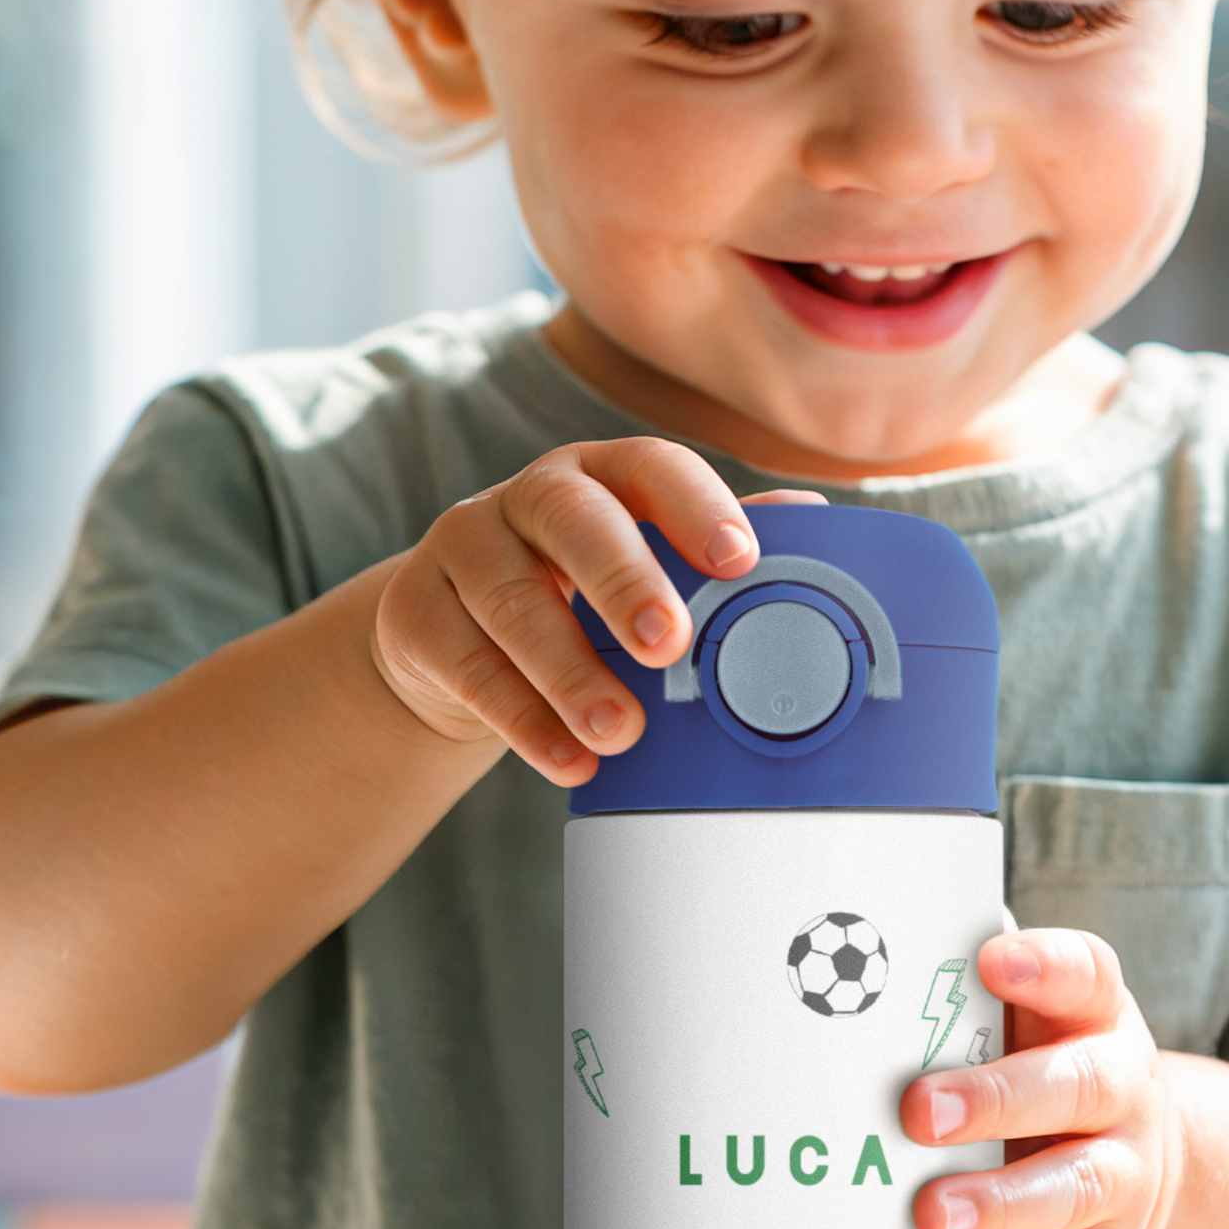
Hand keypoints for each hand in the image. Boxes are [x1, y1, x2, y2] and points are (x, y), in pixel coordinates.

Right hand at [371, 436, 822, 782]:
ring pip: (512, 601)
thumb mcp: (643, 569)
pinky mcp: (414, 613)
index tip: (738, 559)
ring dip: (570, 673)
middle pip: (574, 520)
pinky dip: (523, 719)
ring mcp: (463, 549)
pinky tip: (569, 760)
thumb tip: (814, 519)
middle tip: (668, 645)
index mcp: (602, 475)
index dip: (694, 507)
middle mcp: (529, 498)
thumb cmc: (574, 599)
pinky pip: (467, 665)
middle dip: (624, 580)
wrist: (451, 642)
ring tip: (620, 732)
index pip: (650, 467)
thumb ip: (714, 551)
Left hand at [901, 929, 1184, 1228]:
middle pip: (1074, 1086)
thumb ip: (964, 999)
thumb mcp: (1029, 1026)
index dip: (1045, 966)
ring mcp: (1122, 1176)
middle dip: (996, 1099)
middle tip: (918, 1112)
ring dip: (1000, 1204)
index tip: (992, 959)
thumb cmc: (1042, 1074)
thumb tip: (857, 952)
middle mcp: (1121, 1091)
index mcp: (1095, 1018)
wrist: (1147, 1170)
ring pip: (1071, 1189)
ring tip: (932, 1216)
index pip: (1086, 976)